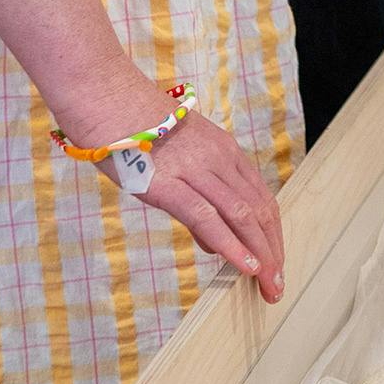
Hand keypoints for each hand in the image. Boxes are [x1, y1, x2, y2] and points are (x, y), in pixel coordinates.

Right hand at [53, 85, 286, 298]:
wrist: (105, 97)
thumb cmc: (135, 131)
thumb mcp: (178, 161)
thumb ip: (200, 201)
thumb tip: (214, 244)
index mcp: (225, 151)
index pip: (261, 199)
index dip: (272, 235)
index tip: (276, 263)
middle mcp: (219, 159)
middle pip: (259, 210)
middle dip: (273, 251)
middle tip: (278, 286)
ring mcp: (196, 169)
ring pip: (242, 215)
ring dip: (261, 255)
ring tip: (269, 286)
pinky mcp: (168, 183)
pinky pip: (207, 217)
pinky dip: (231, 244)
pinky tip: (244, 266)